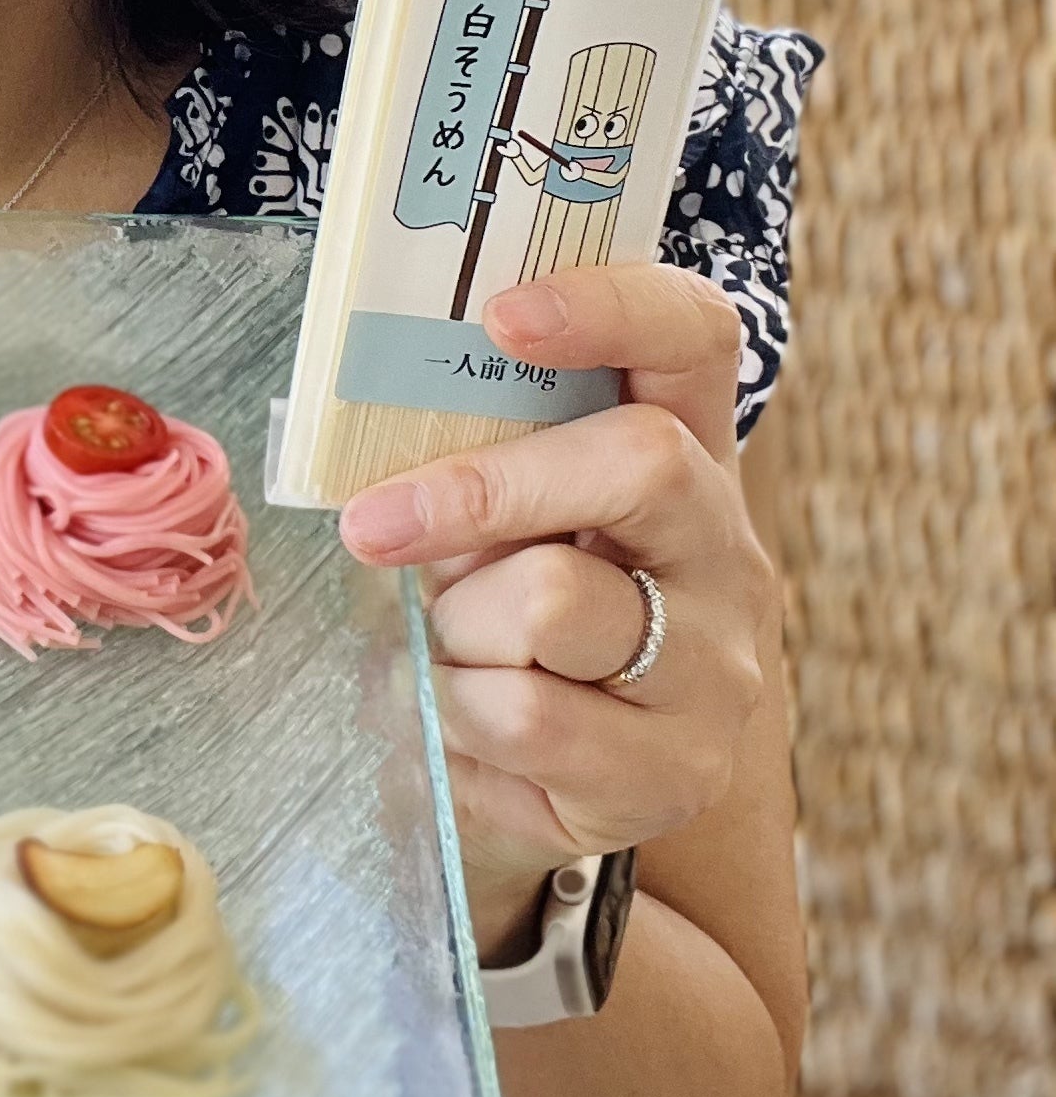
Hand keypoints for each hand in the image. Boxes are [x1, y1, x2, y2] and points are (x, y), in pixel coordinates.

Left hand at [338, 264, 772, 961]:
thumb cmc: (519, 618)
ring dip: (456, 626)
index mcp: (687, 453)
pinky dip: (454, 712)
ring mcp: (716, 665)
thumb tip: (382, 463)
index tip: (502, 314)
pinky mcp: (676, 769)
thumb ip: (478, 463)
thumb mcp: (508, 524)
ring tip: (449, 648)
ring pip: (553, 602)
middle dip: (483, 489)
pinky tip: (459, 717)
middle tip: (370, 526)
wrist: (578, 790)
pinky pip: (524, 715)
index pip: (692, 336)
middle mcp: (725, 550)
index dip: (611, 306)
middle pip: (640, 462)